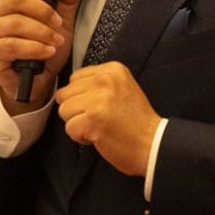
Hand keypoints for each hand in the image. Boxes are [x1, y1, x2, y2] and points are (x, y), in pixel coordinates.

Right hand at [0, 0, 82, 113]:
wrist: (39, 80)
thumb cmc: (46, 47)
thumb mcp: (63, 23)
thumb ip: (68, 0)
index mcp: (12, 0)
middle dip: (43, 11)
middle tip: (58, 24)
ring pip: (15, 23)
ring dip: (41, 32)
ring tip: (55, 41)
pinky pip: (11, 45)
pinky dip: (33, 48)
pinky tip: (47, 52)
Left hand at [56, 62, 159, 176]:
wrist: (152, 144)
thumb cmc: (136, 121)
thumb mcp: (121, 88)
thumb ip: (95, 84)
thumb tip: (61, 93)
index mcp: (113, 70)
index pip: (75, 78)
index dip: (82, 97)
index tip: (101, 106)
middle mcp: (105, 81)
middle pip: (66, 94)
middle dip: (77, 110)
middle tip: (100, 118)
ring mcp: (98, 100)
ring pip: (64, 110)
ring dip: (78, 123)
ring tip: (99, 126)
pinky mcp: (93, 120)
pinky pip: (69, 128)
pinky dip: (80, 137)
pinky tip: (99, 136)